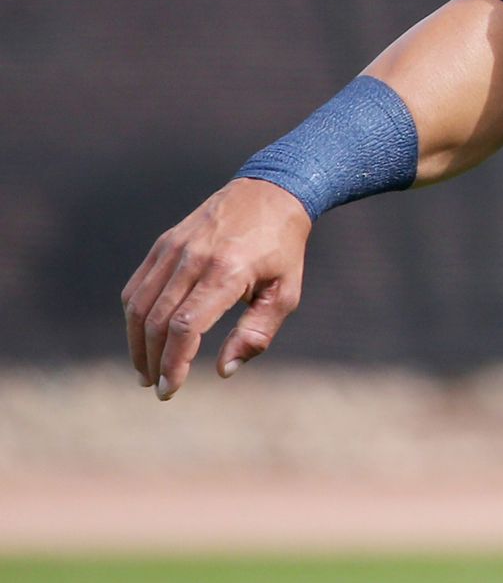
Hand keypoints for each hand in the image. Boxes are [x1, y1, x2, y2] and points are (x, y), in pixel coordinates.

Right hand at [120, 178, 312, 399]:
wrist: (270, 192)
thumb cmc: (283, 249)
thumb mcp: (286, 292)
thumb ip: (257, 332)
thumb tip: (223, 371)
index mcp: (227, 271)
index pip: (186, 325)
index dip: (174, 362)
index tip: (171, 389)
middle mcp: (193, 258)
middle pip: (158, 321)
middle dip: (154, 361)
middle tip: (159, 388)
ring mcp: (173, 248)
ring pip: (139, 306)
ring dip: (137, 344)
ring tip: (147, 371)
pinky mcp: (163, 244)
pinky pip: (136, 287)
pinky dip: (135, 317)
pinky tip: (143, 338)